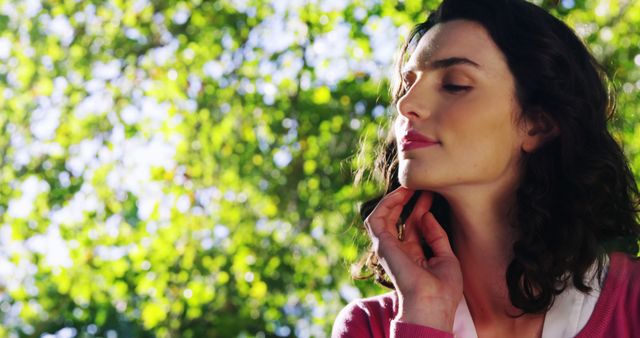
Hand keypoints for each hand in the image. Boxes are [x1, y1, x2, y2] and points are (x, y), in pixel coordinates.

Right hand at [364, 187, 462, 331]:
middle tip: (420, 185)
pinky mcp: (382, 245)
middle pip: (399, 218)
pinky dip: (386, 204)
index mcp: (414, 255)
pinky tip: (400, 194)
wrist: (433, 304)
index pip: (414, 225)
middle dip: (408, 200)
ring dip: (394, 199)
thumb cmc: (442, 290)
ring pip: (383, 216)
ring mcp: (389, 248)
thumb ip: (436, 236)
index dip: (421, 207)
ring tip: (408, 186)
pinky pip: (376, 219)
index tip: (431, 193)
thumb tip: (426, 215)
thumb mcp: (446, 257)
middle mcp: (399, 250)